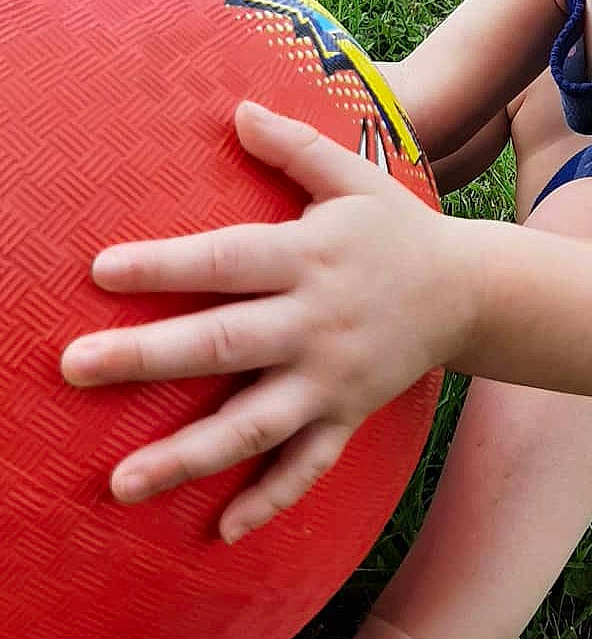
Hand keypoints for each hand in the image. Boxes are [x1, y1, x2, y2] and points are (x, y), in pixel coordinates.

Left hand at [60, 101, 469, 542]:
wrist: (469, 291)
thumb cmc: (396, 228)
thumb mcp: (354, 178)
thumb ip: (295, 147)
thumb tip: (237, 109)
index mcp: (310, 257)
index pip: (226, 260)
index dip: (165, 266)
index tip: (101, 271)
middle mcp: (315, 322)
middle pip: (223, 344)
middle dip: (146, 358)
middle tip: (75, 367)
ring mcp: (331, 378)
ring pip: (253, 424)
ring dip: (186, 455)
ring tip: (120, 482)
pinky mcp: (347, 415)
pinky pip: (308, 466)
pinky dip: (269, 500)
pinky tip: (220, 529)